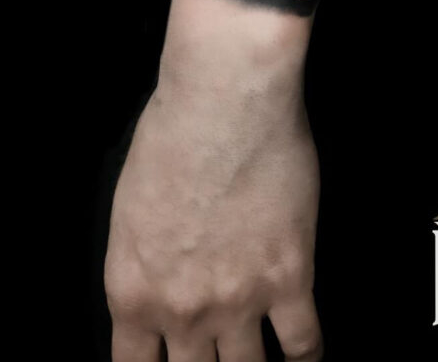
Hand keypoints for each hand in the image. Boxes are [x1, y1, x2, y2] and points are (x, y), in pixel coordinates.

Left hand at [104, 30, 322, 361]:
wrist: (223, 100)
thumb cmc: (172, 132)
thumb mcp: (132, 206)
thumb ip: (147, 258)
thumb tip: (165, 275)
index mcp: (133, 288)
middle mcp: (182, 308)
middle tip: (217, 357)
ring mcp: (238, 300)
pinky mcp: (289, 279)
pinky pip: (302, 343)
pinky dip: (305, 356)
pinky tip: (303, 355)